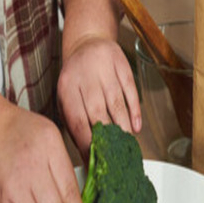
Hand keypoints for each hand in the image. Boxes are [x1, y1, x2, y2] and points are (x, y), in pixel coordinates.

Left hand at [57, 36, 141, 159]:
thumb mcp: (67, 96)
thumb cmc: (77, 77)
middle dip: (107, 138)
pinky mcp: (122, 66)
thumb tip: (87, 152)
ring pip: (116, 104)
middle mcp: (86, 78)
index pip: (77, 121)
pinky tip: (136, 126)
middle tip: (113, 156)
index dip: (87, 143)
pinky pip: (131, 91)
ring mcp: (105, 71)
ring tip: (127, 145)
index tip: (94, 160)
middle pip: (97, 113)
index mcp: (67, 88)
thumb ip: (74, 122)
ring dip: (123, 127)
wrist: (88, 42)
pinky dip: (135, 111)